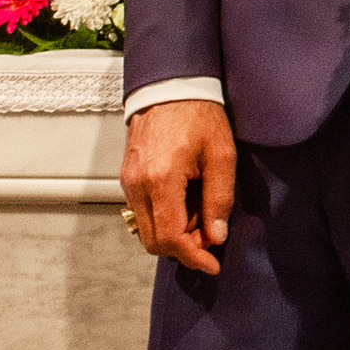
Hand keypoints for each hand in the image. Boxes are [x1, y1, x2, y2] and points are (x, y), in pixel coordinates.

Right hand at [121, 98, 236, 275]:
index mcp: (161, 180)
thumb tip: (215, 235)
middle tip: (210, 237)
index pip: (170, 237)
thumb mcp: (221, 155)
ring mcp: (128, 180)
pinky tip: (186, 202)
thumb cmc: (198, 114)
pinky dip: (163, 217)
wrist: (171, 85)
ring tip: (200, 214)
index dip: (192, 257)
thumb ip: (219, 199)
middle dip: (183, 248)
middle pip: (153, 240)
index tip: (211, 264)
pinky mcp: (127, 176)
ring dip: (173, 233)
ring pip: (146, 228)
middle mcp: (137, 184)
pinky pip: (142, 211)